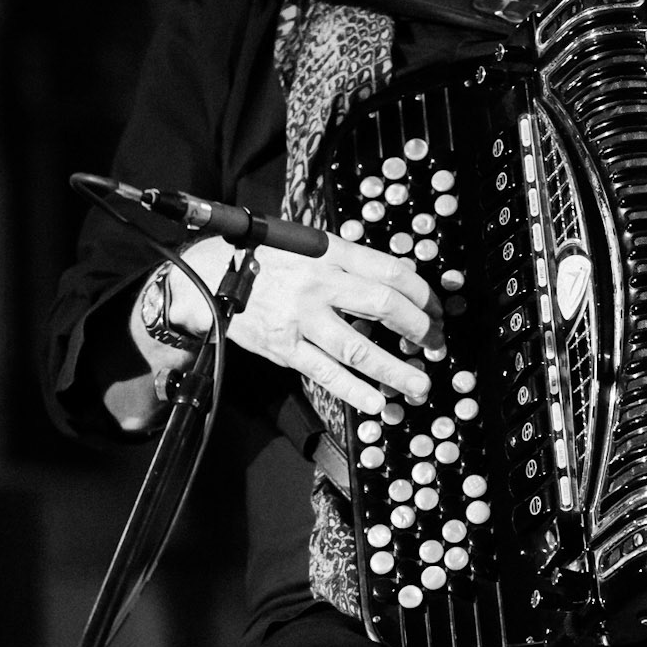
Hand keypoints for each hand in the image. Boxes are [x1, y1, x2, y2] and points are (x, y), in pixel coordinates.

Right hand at [156, 231, 444, 416]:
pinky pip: (326, 373)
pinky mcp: (284, 347)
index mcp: (330, 253)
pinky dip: (354, 391)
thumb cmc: (264, 258)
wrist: (208, 276)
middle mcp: (319, 283)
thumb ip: (348, 260)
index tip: (437, 310)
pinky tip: (376, 402)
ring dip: (396, 370)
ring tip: (419, 386)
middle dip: (420, 329)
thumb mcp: (307, 244)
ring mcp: (302, 318)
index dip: (424, 294)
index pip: (392, 271)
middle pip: (385, 306)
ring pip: (360, 349)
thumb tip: (396, 280)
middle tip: (436, 345)